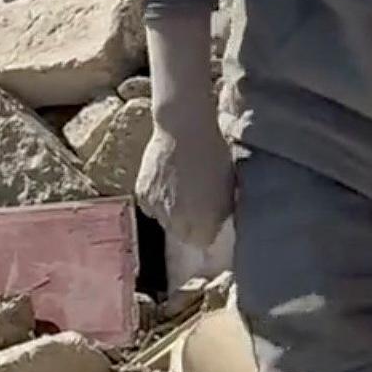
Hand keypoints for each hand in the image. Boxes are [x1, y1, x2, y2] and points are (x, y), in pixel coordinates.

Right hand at [136, 112, 234, 249]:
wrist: (184, 130)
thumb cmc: (213, 155)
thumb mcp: (228, 186)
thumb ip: (222, 212)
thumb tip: (217, 223)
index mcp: (205, 221)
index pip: (203, 242)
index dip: (208, 230)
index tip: (210, 219)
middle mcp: (179, 222)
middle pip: (183, 237)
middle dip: (189, 226)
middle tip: (196, 205)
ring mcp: (159, 209)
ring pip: (165, 223)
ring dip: (172, 213)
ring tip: (180, 192)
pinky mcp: (143, 195)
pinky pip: (151, 208)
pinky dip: (157, 201)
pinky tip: (166, 185)